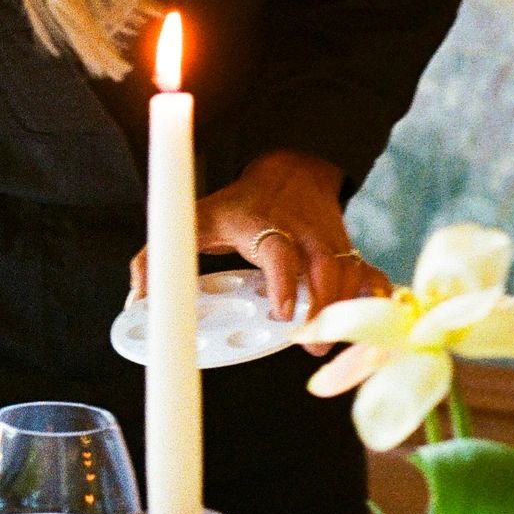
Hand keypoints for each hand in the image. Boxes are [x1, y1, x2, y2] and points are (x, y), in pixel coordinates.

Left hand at [129, 149, 389, 329]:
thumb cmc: (238, 204)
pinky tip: (371, 326)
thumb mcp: (196, 219)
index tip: (283, 312)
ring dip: (344, 312)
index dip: (284, 281)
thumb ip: (160, 255)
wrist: (290, 169)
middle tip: (310, 344)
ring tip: (328, 345)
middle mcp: (302, 231)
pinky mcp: (349, 249)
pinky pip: (371, 275)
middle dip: (322, 309)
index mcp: (262, 224)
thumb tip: (138, 299)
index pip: (278, 251)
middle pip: (324, 269)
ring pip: (350, 275)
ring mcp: (330, 240)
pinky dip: (375, 300)